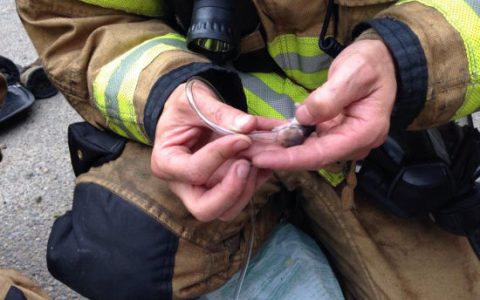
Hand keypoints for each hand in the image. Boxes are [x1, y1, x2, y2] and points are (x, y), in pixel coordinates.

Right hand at [151, 80, 270, 221]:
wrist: (190, 110)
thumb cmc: (184, 105)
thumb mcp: (195, 99)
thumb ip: (218, 111)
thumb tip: (248, 125)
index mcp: (166, 162)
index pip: (194, 171)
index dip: (219, 156)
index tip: (242, 138)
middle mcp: (183, 184)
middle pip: (205, 209)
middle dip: (232, 190)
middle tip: (247, 164)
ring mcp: (204, 189)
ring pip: (228, 210)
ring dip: (248, 187)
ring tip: (261, 157)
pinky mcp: (223, 186)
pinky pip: (242, 195)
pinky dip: (259, 178)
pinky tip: (269, 157)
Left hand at [247, 39, 396, 169]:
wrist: (381, 60)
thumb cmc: (371, 64)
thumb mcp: (353, 73)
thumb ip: (329, 97)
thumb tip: (303, 117)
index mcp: (364, 133)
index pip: (321, 154)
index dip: (289, 159)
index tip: (261, 159)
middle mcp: (355, 144)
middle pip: (312, 157)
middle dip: (279, 157)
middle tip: (246, 153)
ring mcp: (344, 141)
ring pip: (308, 151)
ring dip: (280, 150)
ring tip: (251, 147)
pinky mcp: (335, 134)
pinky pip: (309, 141)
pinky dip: (288, 140)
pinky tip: (267, 138)